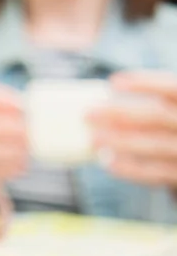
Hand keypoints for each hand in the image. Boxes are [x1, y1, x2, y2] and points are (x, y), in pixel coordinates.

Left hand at [89, 71, 176, 186]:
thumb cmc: (172, 126)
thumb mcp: (170, 110)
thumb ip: (151, 105)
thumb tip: (104, 106)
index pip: (173, 88)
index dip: (146, 83)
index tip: (114, 82)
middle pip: (157, 115)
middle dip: (121, 113)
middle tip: (87, 114)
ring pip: (155, 145)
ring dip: (121, 141)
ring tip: (93, 139)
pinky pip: (156, 172)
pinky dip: (131, 168)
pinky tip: (108, 162)